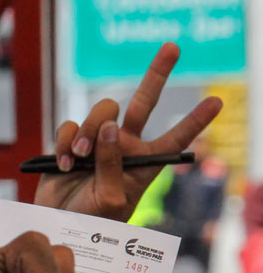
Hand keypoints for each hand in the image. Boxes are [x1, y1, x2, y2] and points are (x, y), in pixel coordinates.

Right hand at [34, 43, 221, 220]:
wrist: (56, 225)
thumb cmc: (92, 221)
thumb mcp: (112, 197)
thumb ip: (114, 160)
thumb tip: (110, 124)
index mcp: (144, 163)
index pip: (176, 138)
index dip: (196, 121)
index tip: (217, 102)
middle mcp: (123, 147)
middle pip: (144, 102)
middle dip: (158, 73)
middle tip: (174, 46)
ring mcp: (96, 143)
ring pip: (100, 113)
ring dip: (88, 132)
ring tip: (79, 159)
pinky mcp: (68, 143)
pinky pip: (68, 127)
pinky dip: (63, 143)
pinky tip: (63, 164)